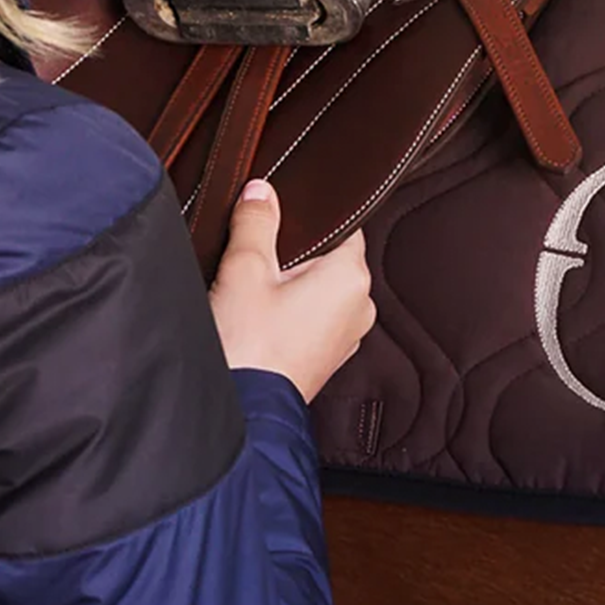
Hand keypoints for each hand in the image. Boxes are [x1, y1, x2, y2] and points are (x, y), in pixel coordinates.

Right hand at [209, 181, 375, 400]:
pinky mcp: (328, 357)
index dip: (308, 216)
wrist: (243, 413)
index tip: (278, 214)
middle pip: (329, 257)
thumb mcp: (244, 269)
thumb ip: (256, 222)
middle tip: (255, 257)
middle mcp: (361, 306)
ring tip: (254, 293)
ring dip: (290, 284)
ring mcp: (348, 336)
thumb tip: (261, 191)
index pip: (344, 225)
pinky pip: (314, 318)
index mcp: (352, 277)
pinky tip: (260, 318)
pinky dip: (291, 312)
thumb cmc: (248, 346)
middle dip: (293, 252)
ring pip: (320, 289)